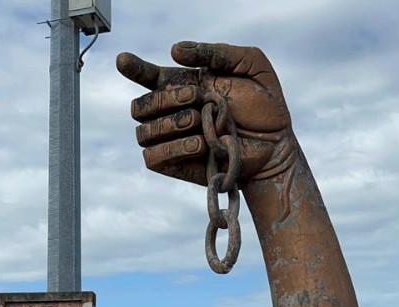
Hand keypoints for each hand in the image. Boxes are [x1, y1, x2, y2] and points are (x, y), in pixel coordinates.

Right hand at [116, 42, 293, 186]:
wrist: (275, 144)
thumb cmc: (264, 105)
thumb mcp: (250, 65)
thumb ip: (214, 53)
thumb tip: (173, 51)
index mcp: (182, 86)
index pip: (147, 77)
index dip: (133, 69)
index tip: (123, 60)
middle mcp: (170, 113)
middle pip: (139, 106)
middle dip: (164, 100)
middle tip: (196, 96)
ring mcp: (169, 140)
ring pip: (143, 132)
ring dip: (171, 124)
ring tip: (201, 122)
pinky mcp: (172, 165)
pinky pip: (152, 158)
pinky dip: (173, 149)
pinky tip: (199, 144)